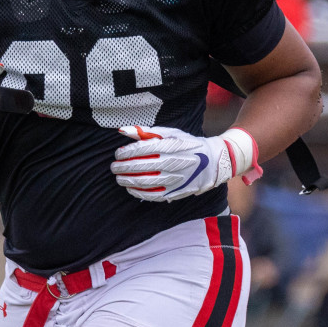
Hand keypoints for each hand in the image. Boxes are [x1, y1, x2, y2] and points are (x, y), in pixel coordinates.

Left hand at [111, 125, 260, 201]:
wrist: (213, 162)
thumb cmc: (187, 144)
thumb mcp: (170, 133)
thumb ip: (146, 132)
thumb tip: (123, 131)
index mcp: (173, 146)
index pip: (145, 149)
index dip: (128, 152)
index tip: (118, 153)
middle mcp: (175, 163)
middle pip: (143, 166)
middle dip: (124, 168)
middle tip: (114, 167)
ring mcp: (177, 179)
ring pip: (146, 182)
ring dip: (128, 181)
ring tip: (118, 178)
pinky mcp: (177, 192)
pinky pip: (154, 195)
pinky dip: (139, 193)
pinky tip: (130, 188)